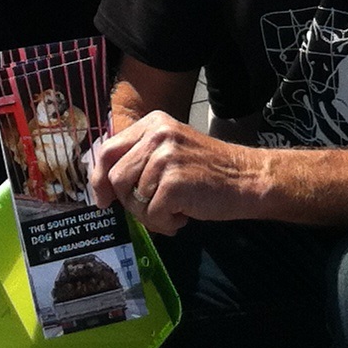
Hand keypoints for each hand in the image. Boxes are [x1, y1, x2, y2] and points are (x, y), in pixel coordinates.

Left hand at [91, 110, 266, 232]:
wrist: (248, 177)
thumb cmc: (208, 170)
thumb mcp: (171, 149)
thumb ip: (140, 158)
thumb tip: (103, 186)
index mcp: (153, 123)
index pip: (109, 150)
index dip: (99, 179)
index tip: (103, 199)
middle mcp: (157, 134)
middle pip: (116, 178)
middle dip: (130, 202)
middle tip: (154, 207)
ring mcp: (165, 158)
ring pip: (132, 200)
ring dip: (150, 215)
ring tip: (174, 210)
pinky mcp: (174, 183)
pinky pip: (152, 215)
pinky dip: (165, 224)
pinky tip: (183, 216)